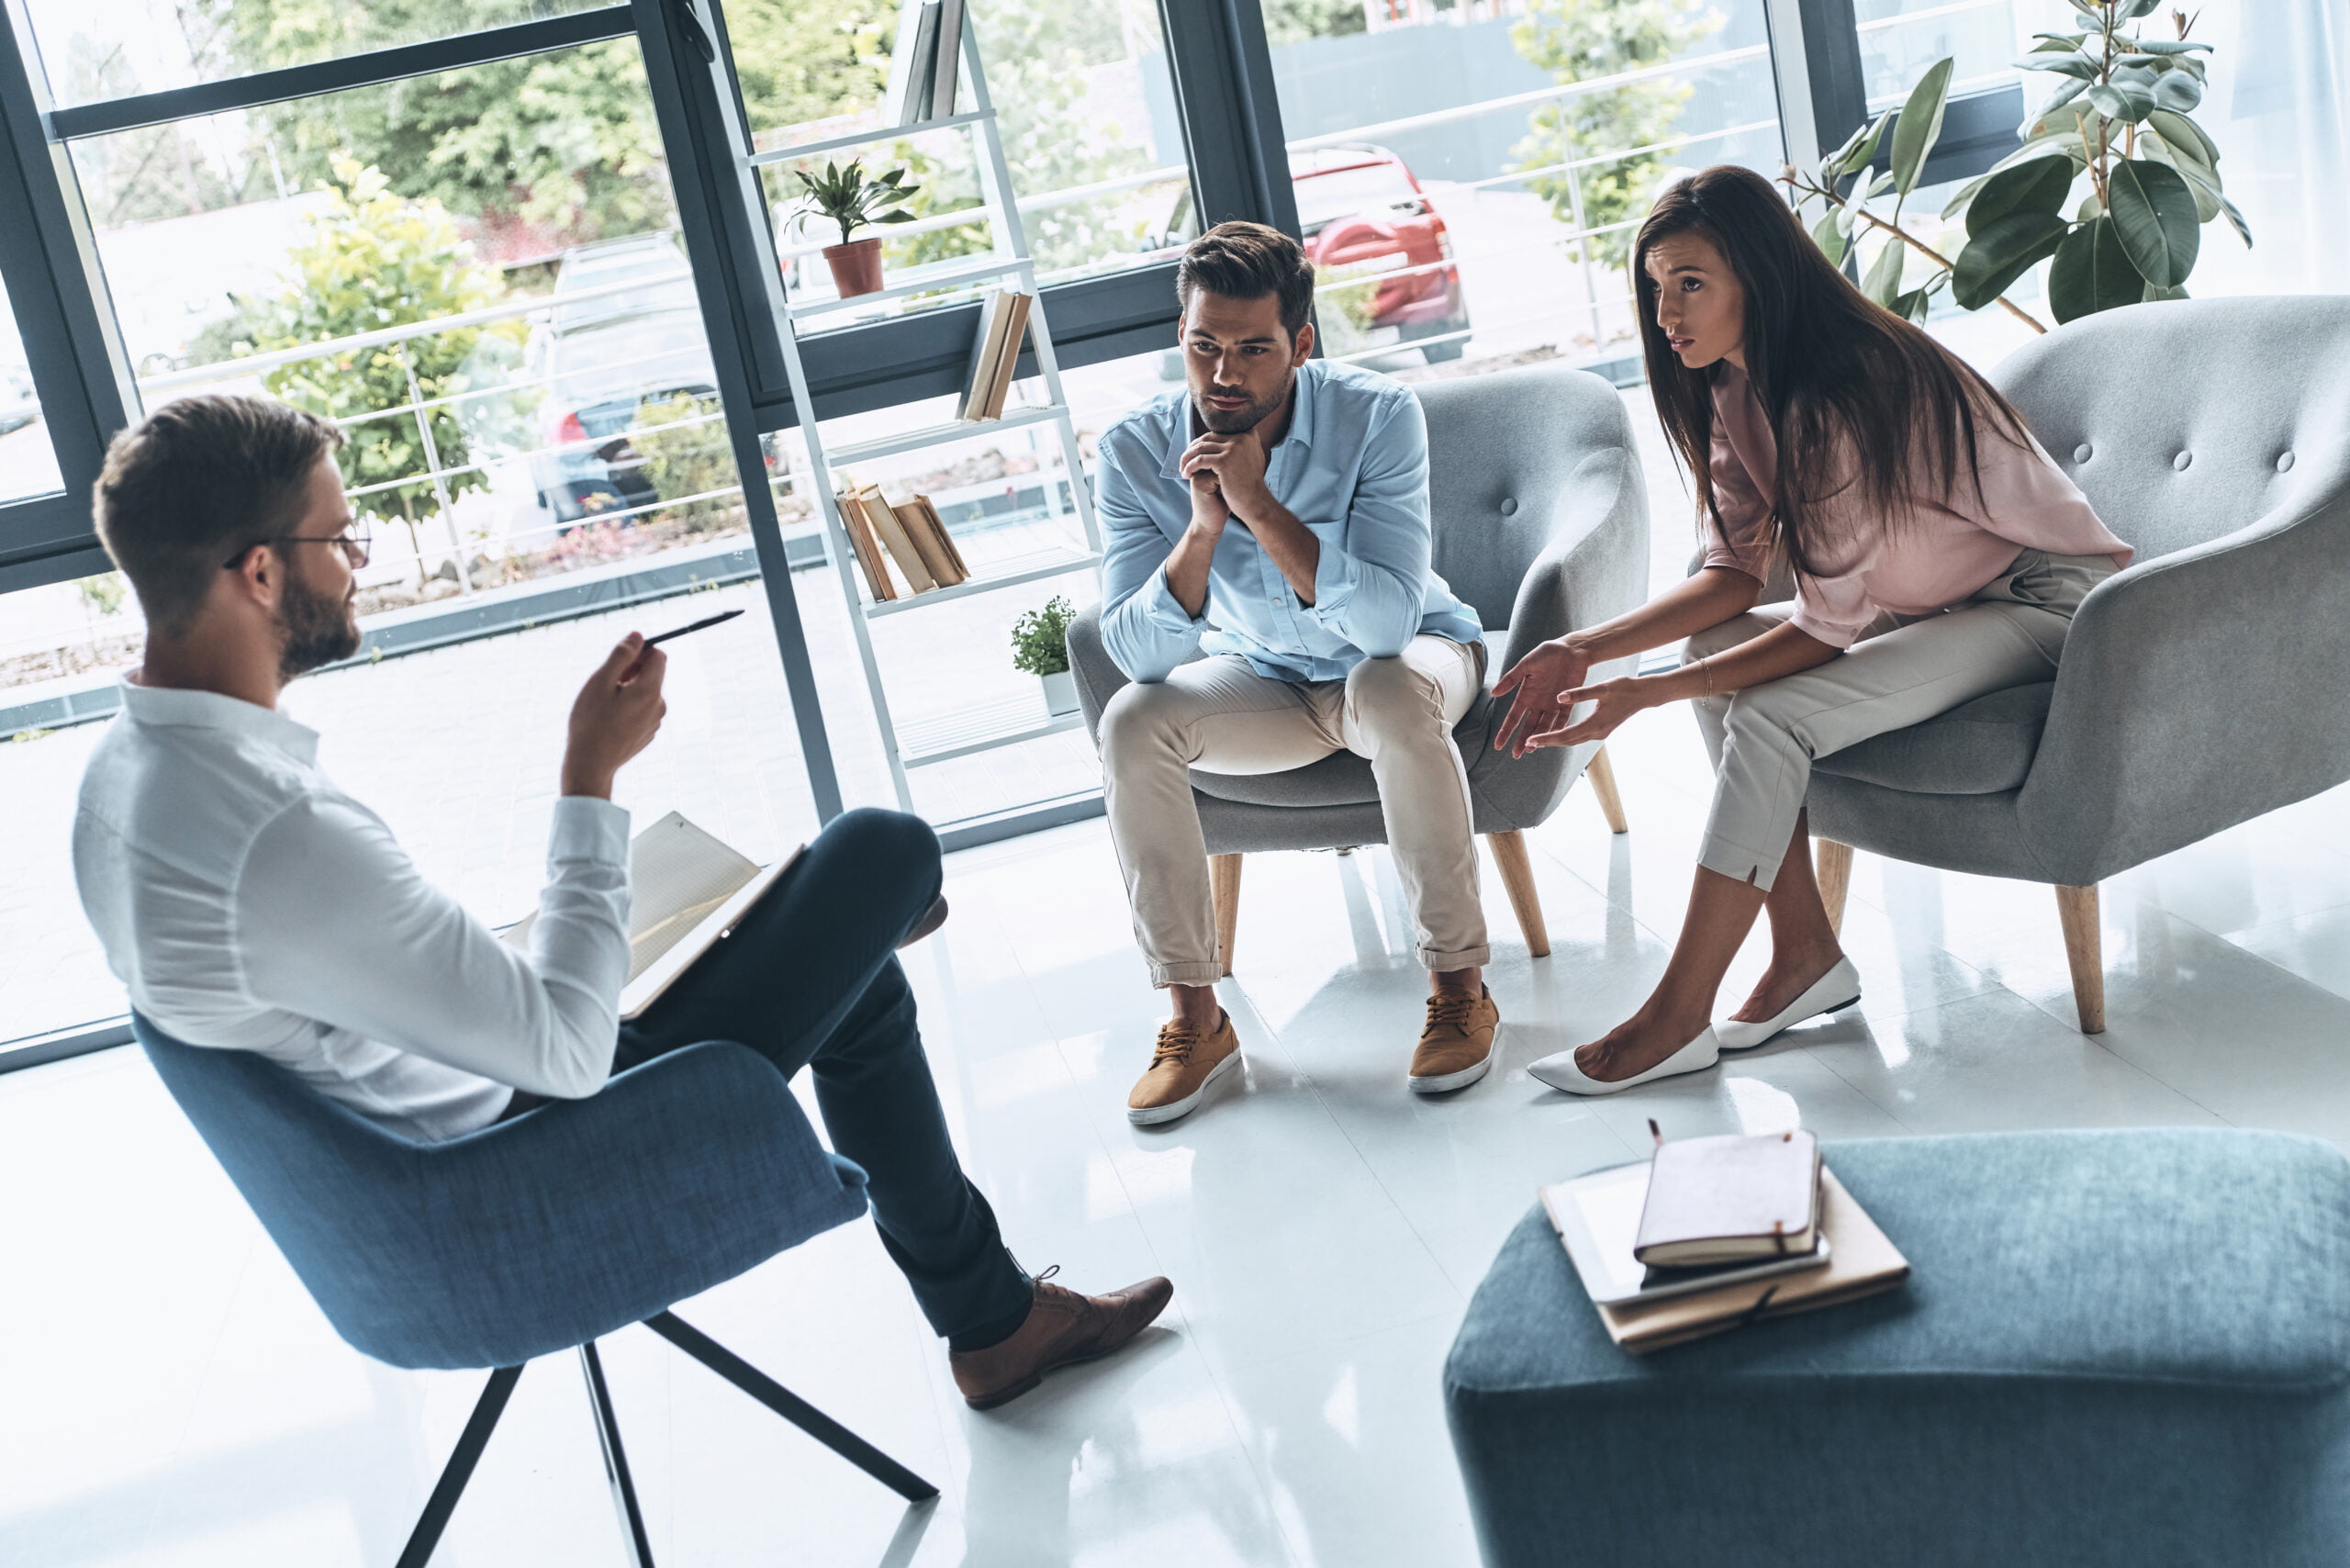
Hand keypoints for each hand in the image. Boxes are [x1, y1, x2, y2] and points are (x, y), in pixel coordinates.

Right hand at [562, 633, 667, 798]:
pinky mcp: (647, 733)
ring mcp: (655, 722)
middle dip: (632, 671)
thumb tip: (637, 636)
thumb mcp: (601, 682)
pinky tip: (609, 720)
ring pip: (645, 693)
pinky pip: (641, 710)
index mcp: (650, 691)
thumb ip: (621, 655)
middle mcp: (659, 706)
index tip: (619, 661)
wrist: (590, 764)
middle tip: (606, 683)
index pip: (659, 656)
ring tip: (605, 704)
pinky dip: (628, 707)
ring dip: (628, 689)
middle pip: (653, 674)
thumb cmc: (591, 722)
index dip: (639, 651)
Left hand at [1179, 429, 1268, 518]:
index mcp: (1248, 434)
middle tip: (1185, 460)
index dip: (1204, 441)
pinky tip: (1186, 475)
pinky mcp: (1224, 461)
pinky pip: (1199, 460)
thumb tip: (1227, 435)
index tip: (1194, 451)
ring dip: (1188, 458)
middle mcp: (1242, 437)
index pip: (1218, 432)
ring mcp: (1233, 448)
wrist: (1255, 503)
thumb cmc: (1250, 484)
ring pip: (1200, 448)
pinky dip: (1190, 467)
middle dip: (1192, 448)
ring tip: (1183, 468)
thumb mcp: (1251, 457)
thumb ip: (1241, 445)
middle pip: (1208, 437)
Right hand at [1491, 638, 1593, 757]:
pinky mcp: (1569, 702)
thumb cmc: (1547, 653)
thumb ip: (1511, 680)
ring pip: (1544, 726)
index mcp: (1526, 694)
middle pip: (1528, 726)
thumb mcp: (1526, 665)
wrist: (1571, 649)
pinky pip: (1563, 719)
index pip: (1513, 717)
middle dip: (1521, 741)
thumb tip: (1494, 694)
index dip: (1506, 732)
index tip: (1498, 745)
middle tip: (1516, 755)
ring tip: (1531, 750)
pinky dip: (1558, 729)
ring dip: (1538, 738)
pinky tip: (1554, 740)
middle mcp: (1539, 702)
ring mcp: (1554, 704)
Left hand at [1525, 675, 1653, 750]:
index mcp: (1595, 724)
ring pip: (1572, 741)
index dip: (1547, 738)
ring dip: (1555, 742)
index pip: (1565, 735)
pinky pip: (1578, 737)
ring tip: (1536, 741)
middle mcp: (1596, 733)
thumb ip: (1579, 693)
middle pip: (1567, 742)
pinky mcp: (1601, 730)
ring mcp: (1599, 733)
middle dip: (1547, 743)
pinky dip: (1565, 737)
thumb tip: (1559, 697)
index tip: (1531, 740)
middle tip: (1527, 743)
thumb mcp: (1601, 688)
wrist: (1643, 695)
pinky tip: (1555, 734)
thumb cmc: (1623, 688)